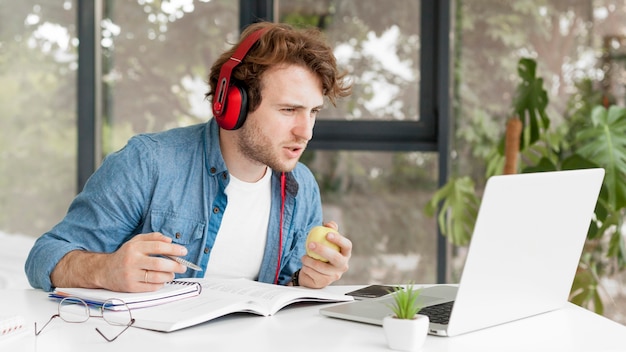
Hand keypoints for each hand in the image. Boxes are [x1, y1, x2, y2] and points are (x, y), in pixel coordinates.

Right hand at [51, 232, 188, 291]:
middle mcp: (132, 261)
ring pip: (157, 277)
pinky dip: (160, 284)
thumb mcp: (136, 241)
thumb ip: (153, 237)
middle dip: (175, 265)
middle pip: (159, 264)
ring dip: (169, 276)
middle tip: (183, 266)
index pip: (158, 247)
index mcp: (134, 247)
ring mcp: (131, 275)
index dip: (174, 249)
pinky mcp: (131, 287)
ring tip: (172, 273)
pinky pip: (152, 287)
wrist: (104, 271)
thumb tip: (170, 240)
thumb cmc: (125, 255)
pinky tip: (161, 280)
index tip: (184, 252)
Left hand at [298, 221, 351, 288]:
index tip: (327, 234)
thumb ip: (329, 230)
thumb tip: (330, 224)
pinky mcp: (324, 282)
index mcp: (345, 254)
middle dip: (323, 250)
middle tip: (311, 244)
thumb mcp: (324, 241)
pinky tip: (305, 266)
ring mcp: (334, 275)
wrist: (313, 272)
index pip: (347, 246)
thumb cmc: (321, 253)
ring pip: (320, 267)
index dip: (339, 240)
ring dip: (308, 260)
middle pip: (336, 258)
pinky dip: (306, 268)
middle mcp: (343, 265)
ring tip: (304, 257)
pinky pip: (313, 274)